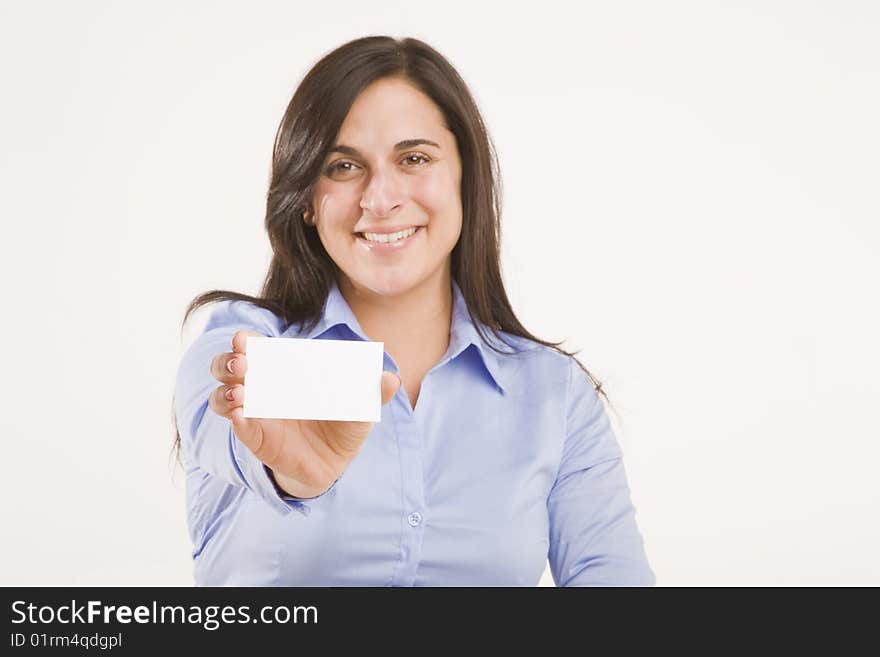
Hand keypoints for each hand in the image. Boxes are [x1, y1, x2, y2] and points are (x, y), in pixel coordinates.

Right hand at [208, 329, 401, 497]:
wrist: (334, 462)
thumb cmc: (342, 422)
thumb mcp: (359, 406)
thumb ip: (372, 392)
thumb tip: (391, 378)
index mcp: (284, 370)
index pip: (256, 348)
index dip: (246, 342)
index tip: (243, 339)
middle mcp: (263, 387)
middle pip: (228, 367)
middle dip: (228, 362)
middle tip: (241, 363)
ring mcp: (255, 413)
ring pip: (223, 397)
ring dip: (226, 392)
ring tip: (240, 393)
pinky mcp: (256, 438)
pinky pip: (239, 427)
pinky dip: (237, 421)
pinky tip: (242, 416)